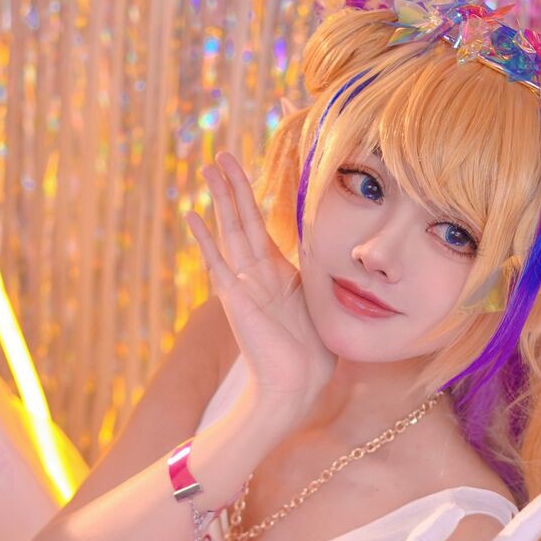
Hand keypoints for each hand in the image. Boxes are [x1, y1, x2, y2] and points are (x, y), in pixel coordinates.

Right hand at [185, 151, 334, 414]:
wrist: (296, 387)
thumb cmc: (312, 356)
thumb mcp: (321, 305)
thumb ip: (321, 279)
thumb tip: (347, 264)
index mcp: (277, 275)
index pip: (262, 226)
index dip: (255, 196)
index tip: (249, 167)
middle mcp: (256, 275)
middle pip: (242, 221)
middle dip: (234, 186)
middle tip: (222, 153)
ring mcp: (243, 284)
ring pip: (231, 231)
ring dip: (221, 199)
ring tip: (208, 168)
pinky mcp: (236, 297)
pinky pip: (217, 263)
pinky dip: (205, 239)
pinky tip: (192, 214)